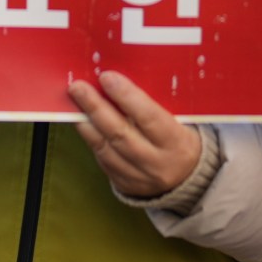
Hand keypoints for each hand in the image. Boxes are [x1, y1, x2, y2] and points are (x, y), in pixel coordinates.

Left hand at [69, 71, 203, 198]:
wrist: (187, 177)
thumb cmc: (180, 138)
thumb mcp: (180, 121)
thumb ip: (154, 105)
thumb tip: (121, 80)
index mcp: (176, 143)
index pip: (149, 117)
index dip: (126, 96)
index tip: (107, 77)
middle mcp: (157, 163)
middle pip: (120, 133)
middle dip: (96, 107)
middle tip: (78, 87)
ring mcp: (139, 177)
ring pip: (106, 149)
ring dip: (86, 123)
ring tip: (74, 102)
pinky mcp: (124, 184)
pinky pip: (102, 159)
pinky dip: (91, 138)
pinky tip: (83, 122)